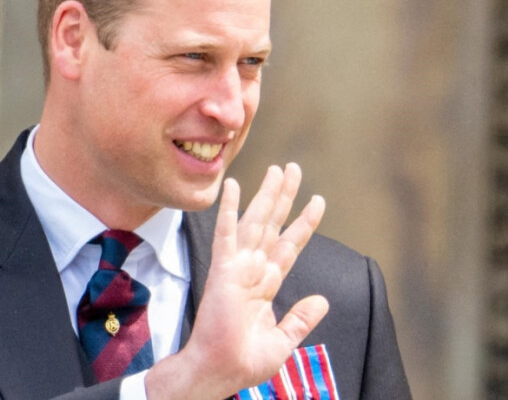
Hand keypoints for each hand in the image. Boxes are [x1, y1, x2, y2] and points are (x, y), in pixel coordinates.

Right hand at [146, 163, 327, 399]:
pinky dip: (230, 210)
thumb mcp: (283, 341)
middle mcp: (254, 267)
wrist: (219, 371)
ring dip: (267, 195)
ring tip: (277, 170)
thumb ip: (301, 318)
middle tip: (293, 169)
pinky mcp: (223, 268)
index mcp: (267, 282)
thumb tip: (321, 300)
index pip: (290, 244)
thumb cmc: (244, 359)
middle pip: (274, 223)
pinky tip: (234, 187)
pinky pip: (227, 233)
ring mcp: (238, 265)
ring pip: (256, 221)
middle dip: (285, 196)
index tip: (318, 200)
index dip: (305, 222)